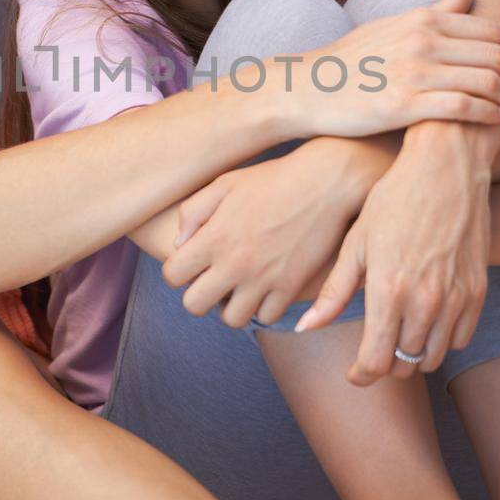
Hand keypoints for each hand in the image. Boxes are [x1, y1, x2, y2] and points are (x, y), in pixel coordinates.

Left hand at [161, 139, 386, 327]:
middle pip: (194, 305)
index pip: (172, 275)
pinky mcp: (291, 287)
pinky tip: (265, 287)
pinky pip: (267, 317)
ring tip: (239, 285)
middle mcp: (235, 263)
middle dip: (198, 294)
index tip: (192, 262)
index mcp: (214, 237)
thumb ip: (193, 212)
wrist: (327, 182)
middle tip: (213, 278)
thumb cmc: (273, 179)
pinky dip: (263, 307)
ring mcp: (264, 279)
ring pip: (231, 319)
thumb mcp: (225, 183)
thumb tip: (178, 245)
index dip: (178, 270)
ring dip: (231, 305)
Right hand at [281, 0, 499, 140]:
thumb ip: (437, 10)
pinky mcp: (403, 104)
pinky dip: (488, 113)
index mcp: (422, 19)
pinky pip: (461, 107)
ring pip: (485, 81)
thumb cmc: (352, 60)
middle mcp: (422, 41)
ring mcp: (413, 72)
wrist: (306, 88)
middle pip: (496, 55)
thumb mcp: (394, 25)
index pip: (491, 30)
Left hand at [292, 132, 492, 383]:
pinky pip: (461, 338)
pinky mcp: (478, 291)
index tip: (354, 373)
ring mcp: (456, 299)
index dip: (361, 375)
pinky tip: (426, 320)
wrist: (446, 169)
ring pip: (433, 357)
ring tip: (398, 334)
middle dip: (385, 362)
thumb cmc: (393, 199)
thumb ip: (333, 292)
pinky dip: (442, 339)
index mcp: (387, 292)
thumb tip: (304, 327)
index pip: (375, 363)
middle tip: (373, 347)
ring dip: (413, 355)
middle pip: (404, 365)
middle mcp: (425, 303)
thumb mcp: (355, 243)